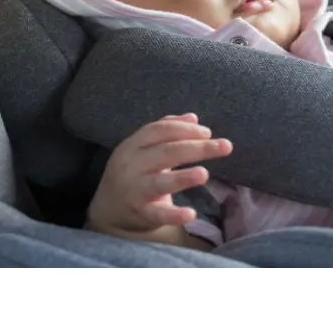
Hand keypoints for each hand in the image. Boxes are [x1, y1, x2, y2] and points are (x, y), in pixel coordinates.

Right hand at [86, 113, 231, 242]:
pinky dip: (174, 215)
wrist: (108, 206)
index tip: (208, 132)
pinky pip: (158, 213)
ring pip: (159, 182)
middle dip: (197, 148)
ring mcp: (134, 189)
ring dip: (182, 178)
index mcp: (133, 144)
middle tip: (225, 146)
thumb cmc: (134, 171)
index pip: (159, 130)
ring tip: (204, 174)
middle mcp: (131, 165)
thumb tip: (193, 117)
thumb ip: (167, 131)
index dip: (185, 129)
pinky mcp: (140, 211)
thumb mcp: (144, 148)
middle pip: (165, 152)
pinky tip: (191, 214)